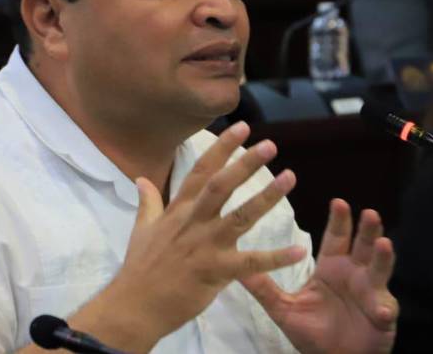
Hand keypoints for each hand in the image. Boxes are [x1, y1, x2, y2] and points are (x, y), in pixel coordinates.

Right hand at [79, 122, 305, 350]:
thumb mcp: (142, 229)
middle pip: (222, 186)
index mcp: (178, 210)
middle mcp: (193, 222)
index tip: (242, 126)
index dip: (222, 148)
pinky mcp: (215, 271)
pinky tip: (298, 251)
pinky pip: (250, 263)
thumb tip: (141, 178)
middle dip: (246, 163)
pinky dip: (275, 258)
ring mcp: (205, 246)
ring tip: (290, 177)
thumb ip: (149, 202)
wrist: (135, 306)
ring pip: (240, 216)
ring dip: (266, 197)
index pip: (202, 171)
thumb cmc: (140, 268)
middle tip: (271, 145)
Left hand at [241, 199, 397, 353]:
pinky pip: (385, 308)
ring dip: (383, 257)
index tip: (339, 201)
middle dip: (367, 229)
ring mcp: (371, 291)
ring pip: (380, 268)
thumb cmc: (312, 332)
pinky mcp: (382, 313)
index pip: (336, 237)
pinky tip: (383, 309)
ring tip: (384, 244)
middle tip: (369, 213)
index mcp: (332, 267)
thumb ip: (264, 289)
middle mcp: (354, 273)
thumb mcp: (284, 309)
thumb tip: (236, 269)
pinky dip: (385, 308)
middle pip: (363, 245)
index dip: (339, 220)